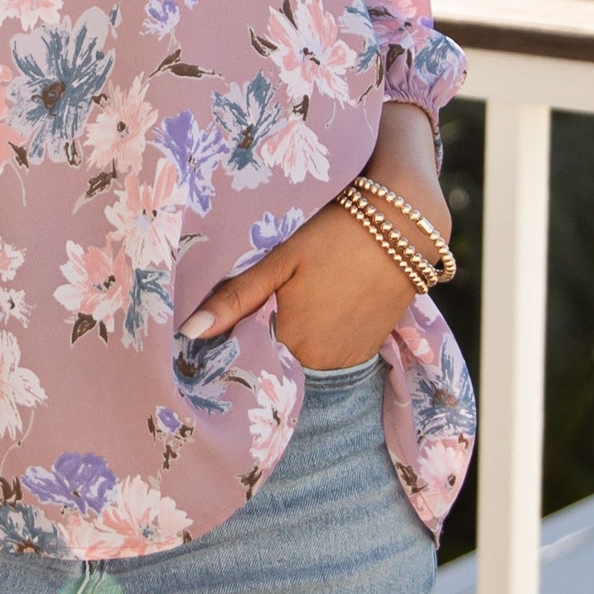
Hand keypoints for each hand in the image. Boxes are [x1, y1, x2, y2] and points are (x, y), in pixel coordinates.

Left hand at [180, 197, 415, 375]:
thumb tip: (189, 332)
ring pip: (303, 363)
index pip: (247, 363)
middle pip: (276, 365)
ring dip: (291, 347)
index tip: (217, 337)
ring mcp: (347, 360)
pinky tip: (316, 314)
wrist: (404, 228)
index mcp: (289, 340)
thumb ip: (235, 299)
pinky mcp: (369, 351)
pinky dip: (319, 344)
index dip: (232, 348)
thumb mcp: (280, 261)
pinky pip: (331, 359)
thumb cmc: (334, 236)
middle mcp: (318, 361)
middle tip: (251, 316)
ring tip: (288, 312)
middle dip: (260, 347)